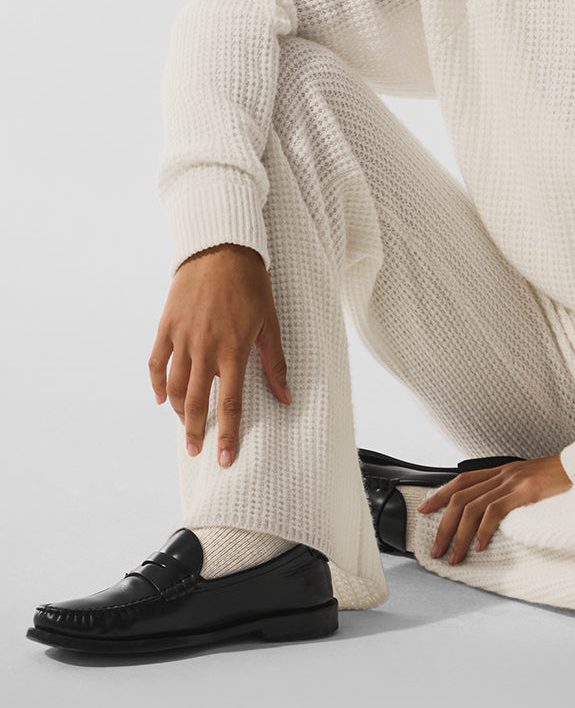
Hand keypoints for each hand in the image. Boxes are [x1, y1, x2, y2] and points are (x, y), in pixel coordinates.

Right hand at [148, 243, 290, 468]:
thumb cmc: (251, 284)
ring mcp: (182, 337)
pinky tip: (161, 398)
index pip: (230, 402)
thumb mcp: (269, 323)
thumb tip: (286, 397)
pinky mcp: (167, 326)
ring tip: (184, 425)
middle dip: (195, 431)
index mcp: (233, 349)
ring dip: (177, 411)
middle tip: (197, 451)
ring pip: (172, 386)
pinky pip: (156, 362)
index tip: (224, 459)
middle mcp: (205, 348)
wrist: (221, 248)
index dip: (227, 434)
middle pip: (195, 401)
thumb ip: (275, 363)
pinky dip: (156, 384)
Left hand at [417, 454, 572, 564]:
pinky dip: (483, 530)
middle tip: (436, 549)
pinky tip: (480, 546)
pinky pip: (495, 511)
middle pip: (460, 497)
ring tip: (454, 556)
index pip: (461, 481)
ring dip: (459, 535)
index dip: (440, 494)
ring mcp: (513, 482)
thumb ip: (511, 492)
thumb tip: (495, 514)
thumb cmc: (561, 479)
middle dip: (444, 525)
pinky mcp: (525, 492)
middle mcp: (503, 474)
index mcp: (502, 471)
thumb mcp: (531, 481)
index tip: (424, 509)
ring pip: (473, 507)